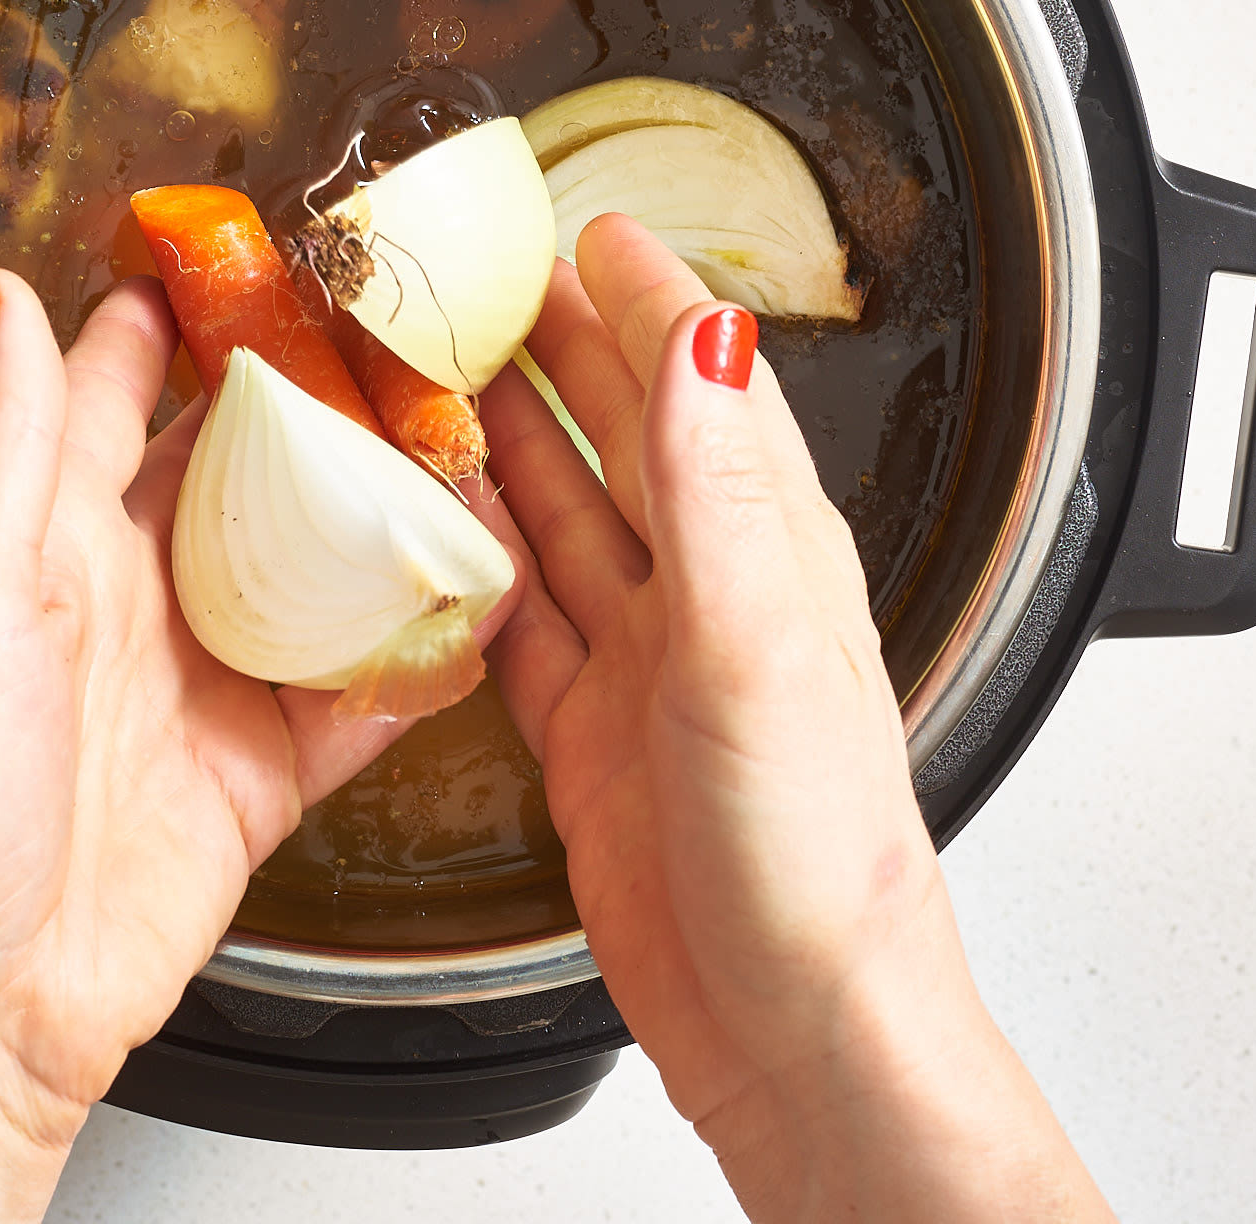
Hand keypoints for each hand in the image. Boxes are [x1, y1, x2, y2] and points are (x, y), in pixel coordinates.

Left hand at [0, 272, 516, 1222]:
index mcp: (38, 538)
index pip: (109, 390)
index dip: (176, 315)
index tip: (246, 247)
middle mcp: (123, 599)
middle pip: (239, 471)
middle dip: (315, 404)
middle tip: (403, 340)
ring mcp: (197, 686)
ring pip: (315, 571)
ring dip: (385, 518)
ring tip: (467, 453)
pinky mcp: (256, 776)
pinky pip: (360, 695)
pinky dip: (423, 651)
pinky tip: (477, 606)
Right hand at [484, 217, 1109, 1222]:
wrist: (799, 1029)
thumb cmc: (816, 860)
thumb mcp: (761, 650)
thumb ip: (718, 495)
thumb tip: (702, 342)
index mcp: (769, 553)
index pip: (701, 387)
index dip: (645, 302)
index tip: (587, 227)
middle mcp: (711, 597)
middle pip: (626, 438)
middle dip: (561, 349)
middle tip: (481, 278)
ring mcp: (650, 670)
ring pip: (567, 523)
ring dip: (511, 445)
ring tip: (442, 374)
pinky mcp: (594, 746)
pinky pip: (524, 629)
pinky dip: (478, 573)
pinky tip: (438, 535)